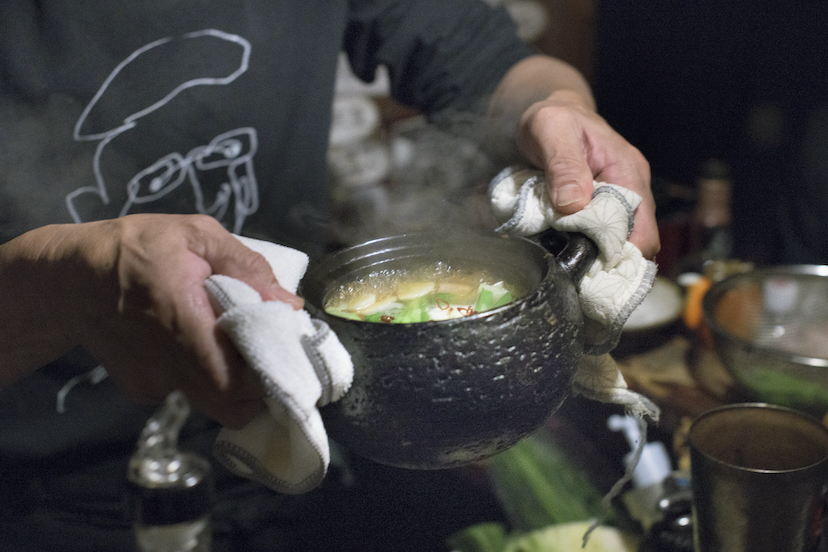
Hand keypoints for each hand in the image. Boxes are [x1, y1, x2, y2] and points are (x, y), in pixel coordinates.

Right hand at [2, 214, 300, 428]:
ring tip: (230, 338)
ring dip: (232, 376)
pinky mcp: (142, 392)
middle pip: (232, 406)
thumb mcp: (196, 236)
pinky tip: (192, 341)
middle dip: (259, 385)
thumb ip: (247, 268)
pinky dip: (201, 372)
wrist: (67, 280)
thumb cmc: (136, 248)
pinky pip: (187, 390)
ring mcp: (153, 386)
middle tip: (268, 350)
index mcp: (182, 323)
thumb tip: (290, 305)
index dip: (269, 376)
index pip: (235, 383)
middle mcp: (167, 367)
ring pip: (213, 399)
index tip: (287, 351)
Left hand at [516, 90, 658, 258]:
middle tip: (577, 274)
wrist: (551, 115)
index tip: (592, 268)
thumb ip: (563, 165)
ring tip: (572, 267)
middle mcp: (632, 188)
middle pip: (634, 242)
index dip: (622, 253)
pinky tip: (569, 253)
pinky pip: (602, 234)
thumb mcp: (551, 131)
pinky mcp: (602, 206)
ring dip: (597, 256)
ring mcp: (619, 199)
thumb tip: (574, 205)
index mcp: (627, 171)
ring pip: (619, 241)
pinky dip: (588, 247)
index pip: (642, 229)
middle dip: (609, 261)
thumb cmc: (553, 119)